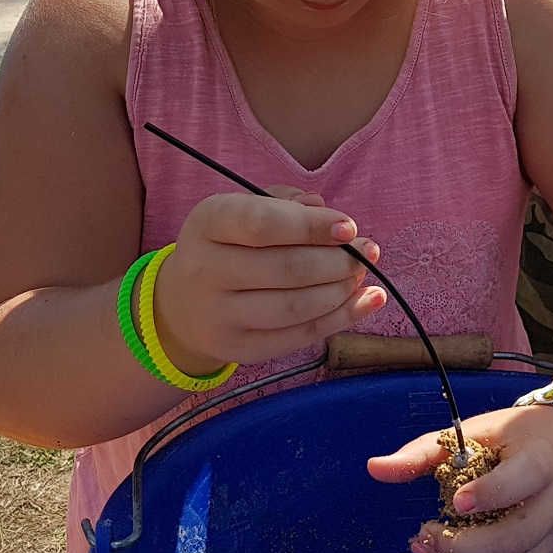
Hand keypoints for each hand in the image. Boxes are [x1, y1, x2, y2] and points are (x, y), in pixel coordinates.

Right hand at [153, 189, 385, 372]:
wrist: (183, 305)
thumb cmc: (227, 246)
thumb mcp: (243, 211)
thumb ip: (284, 204)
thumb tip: (325, 211)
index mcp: (207, 223)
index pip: (261, 224)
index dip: (310, 227)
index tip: (350, 228)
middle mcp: (206, 270)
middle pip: (285, 269)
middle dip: (338, 261)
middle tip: (368, 252)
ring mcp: (220, 316)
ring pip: (295, 306)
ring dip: (341, 290)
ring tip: (361, 275)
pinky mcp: (240, 349)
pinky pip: (298, 336)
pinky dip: (340, 319)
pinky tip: (367, 301)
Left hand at [367, 403, 552, 552]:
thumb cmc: (518, 437)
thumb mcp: (476, 432)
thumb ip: (425, 452)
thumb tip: (374, 468)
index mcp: (544, 459)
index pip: (524, 478)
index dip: (490, 493)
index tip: (454, 502)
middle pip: (514, 538)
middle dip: (461, 547)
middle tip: (421, 537)